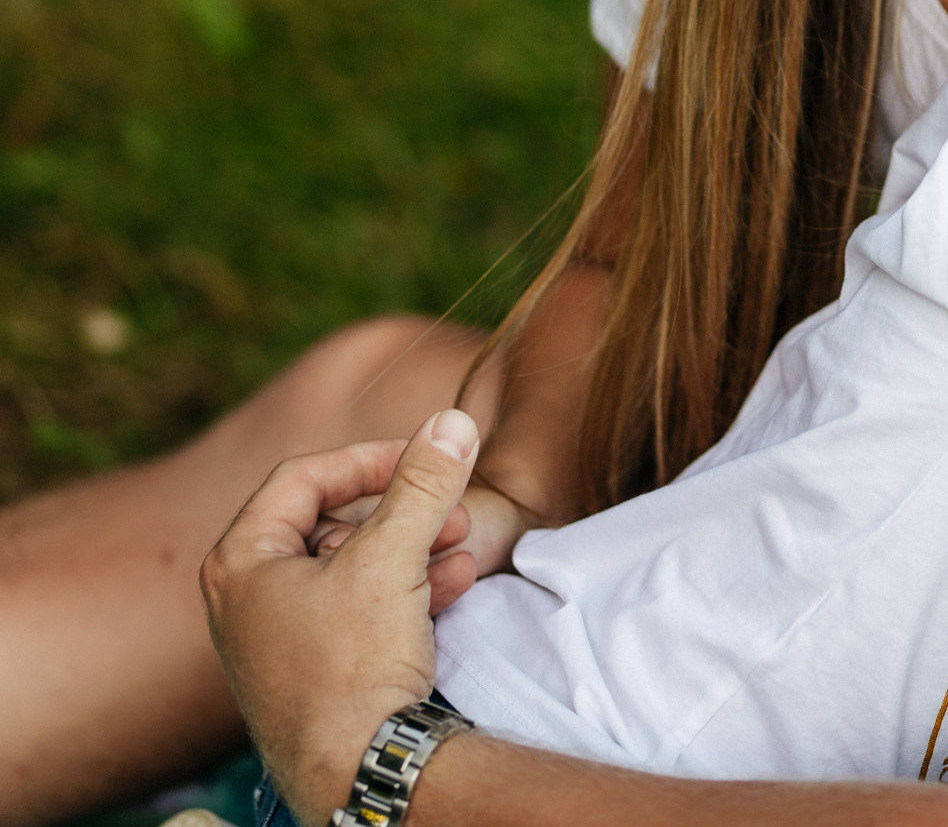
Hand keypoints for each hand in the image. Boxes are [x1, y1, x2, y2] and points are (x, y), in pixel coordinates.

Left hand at [201, 409, 483, 824]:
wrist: (355, 769)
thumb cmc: (349, 665)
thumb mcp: (390, 558)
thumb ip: (423, 484)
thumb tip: (453, 422)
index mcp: (241, 563)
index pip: (302, 478)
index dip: (369, 459)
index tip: (424, 457)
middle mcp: (249, 599)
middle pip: (332, 521)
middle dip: (402, 510)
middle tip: (451, 506)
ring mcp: (280, 638)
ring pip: (353, 566)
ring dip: (413, 547)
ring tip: (462, 542)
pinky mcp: (315, 670)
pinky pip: (360, 609)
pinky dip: (407, 588)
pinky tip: (455, 582)